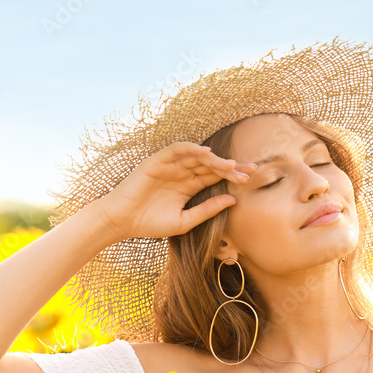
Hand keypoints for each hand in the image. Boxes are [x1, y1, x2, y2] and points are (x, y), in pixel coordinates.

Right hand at [93, 142, 254, 240]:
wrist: (122, 222)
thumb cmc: (150, 223)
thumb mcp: (185, 221)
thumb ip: (207, 211)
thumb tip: (233, 200)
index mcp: (190, 186)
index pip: (215, 177)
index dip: (232, 176)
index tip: (250, 179)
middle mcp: (182, 173)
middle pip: (210, 165)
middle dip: (229, 167)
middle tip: (248, 171)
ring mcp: (170, 166)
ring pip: (197, 156)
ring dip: (214, 159)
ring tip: (230, 165)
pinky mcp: (157, 161)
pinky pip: (176, 150)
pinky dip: (191, 149)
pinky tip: (205, 152)